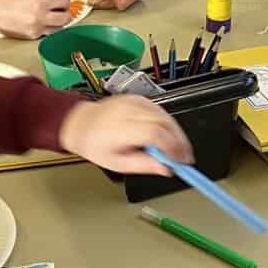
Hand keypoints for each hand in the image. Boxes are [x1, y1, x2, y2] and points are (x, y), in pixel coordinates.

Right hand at [0, 0, 76, 38]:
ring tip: (50, 17)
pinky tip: (40, 22)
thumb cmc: (8, 0)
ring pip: (59, 29)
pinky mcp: (32, 37)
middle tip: (61, 10)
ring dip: (57, 23)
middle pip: (66, 18)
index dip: (64, 1)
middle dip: (65, 13)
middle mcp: (39, 17)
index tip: (63, 1)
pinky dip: (46, 28)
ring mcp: (36, 29)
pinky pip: (47, 33)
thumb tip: (59, 0)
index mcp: (40, 3)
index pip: (64, 2)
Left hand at [60, 95, 192, 175]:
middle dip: (180, 141)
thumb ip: (144, 165)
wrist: (81, 124)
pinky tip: (170, 136)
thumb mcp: (118, 164)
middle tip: (186, 158)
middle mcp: (128, 111)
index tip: (181, 162)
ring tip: (180, 150)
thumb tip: (166, 169)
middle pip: (164, 122)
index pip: (154, 134)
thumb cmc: (95, 144)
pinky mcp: (138, 98)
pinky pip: (160, 110)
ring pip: (165, 115)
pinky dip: (169, 123)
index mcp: (120, 128)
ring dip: (177, 132)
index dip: (172, 148)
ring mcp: (134, 102)